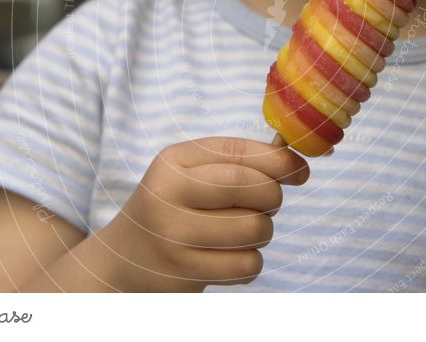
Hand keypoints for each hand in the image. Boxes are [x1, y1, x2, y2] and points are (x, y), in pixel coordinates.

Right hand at [99, 136, 309, 291]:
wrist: (126, 257)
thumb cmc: (175, 206)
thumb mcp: (191, 172)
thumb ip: (238, 162)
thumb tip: (297, 166)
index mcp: (173, 161)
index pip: (238, 153)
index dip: (279, 161)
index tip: (300, 172)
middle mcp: (168, 194)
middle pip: (253, 188)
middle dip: (272, 197)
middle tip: (264, 204)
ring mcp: (174, 236)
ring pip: (255, 228)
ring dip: (262, 232)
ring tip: (242, 230)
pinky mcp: (183, 273)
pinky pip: (247, 265)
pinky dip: (251, 262)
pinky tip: (231, 257)